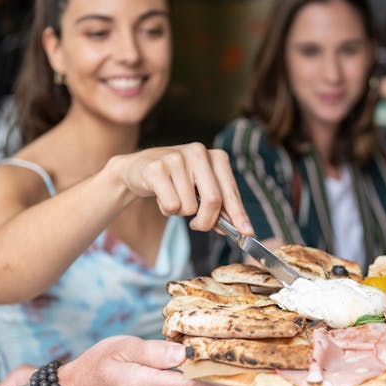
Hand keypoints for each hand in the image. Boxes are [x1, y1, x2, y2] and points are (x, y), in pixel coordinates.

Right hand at [59, 336, 222, 385]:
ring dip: (199, 375)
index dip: (219, 371)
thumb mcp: (124, 347)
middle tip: (217, 343)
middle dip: (211, 366)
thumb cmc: (100, 366)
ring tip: (189, 355)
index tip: (239, 359)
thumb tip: (186, 353)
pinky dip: (190, 384)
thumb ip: (157, 351)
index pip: (194, 383)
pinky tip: (178, 372)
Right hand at [111, 142, 252, 233]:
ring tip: (173, 197)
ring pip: (190, 207)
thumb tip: (239, 229)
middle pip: (213, 200)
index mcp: (216, 157)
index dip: (239, 215)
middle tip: (197, 226)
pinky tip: (162, 195)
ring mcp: (177, 158)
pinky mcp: (156, 168)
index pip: (230, 191)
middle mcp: (199, 152)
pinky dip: (167, 210)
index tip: (246, 233)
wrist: (138, 168)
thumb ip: (221, 207)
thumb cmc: (177, 181)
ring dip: (181, 212)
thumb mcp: (202, 189)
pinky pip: (171, 205)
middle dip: (207, 221)